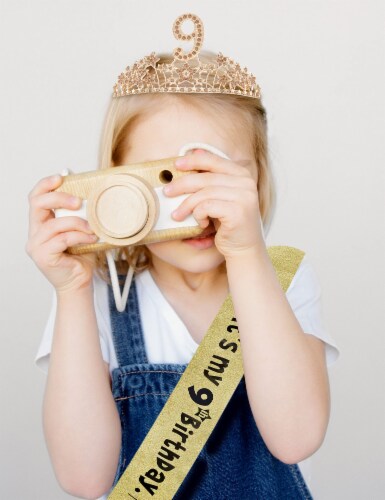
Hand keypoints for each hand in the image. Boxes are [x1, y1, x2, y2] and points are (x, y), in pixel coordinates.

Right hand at [26, 174, 98, 293]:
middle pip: (38, 204)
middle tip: (79, 202)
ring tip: (92, 228)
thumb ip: (80, 215)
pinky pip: (62, 239)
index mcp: (41, 223)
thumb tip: (93, 195)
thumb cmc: (80, 257)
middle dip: (60, 198)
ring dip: (78, 223)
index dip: (45, 185)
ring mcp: (36, 245)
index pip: (35, 198)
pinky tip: (91, 238)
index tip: (61, 178)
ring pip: (54, 224)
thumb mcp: (80, 230)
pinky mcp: (43, 256)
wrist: (80, 282)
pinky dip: (79, 236)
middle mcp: (35, 233)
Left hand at [163, 150, 265, 257]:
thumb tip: (194, 152)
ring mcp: (244, 197)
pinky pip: (207, 207)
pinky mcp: (238, 212)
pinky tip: (201, 223)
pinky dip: (198, 215)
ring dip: (186, 204)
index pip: (213, 160)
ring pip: (204, 193)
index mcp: (242, 174)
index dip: (193, 160)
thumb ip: (211, 177)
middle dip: (182, 184)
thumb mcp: (220, 196)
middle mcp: (246, 182)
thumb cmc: (228, 223)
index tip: (175, 165)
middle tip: (167, 192)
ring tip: (177, 215)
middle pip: (205, 177)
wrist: (244, 249)